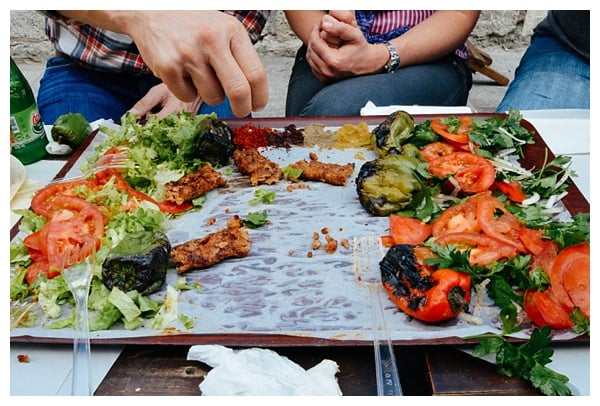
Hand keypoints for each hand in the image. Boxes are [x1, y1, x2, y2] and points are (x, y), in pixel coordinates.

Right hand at [124, 11, 267, 117]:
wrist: (151, 10)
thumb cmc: (193, 23)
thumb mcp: (223, 28)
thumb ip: (239, 55)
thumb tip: (254, 92)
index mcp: (231, 30)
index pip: (256, 73)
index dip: (260, 96)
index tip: (258, 105)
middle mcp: (212, 40)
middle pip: (238, 90)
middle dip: (242, 108)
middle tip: (240, 111)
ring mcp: (189, 54)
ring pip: (213, 97)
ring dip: (210, 94)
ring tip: (201, 75)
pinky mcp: (168, 66)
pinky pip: (187, 96)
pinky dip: (187, 92)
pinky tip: (182, 73)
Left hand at [306, 12, 387, 81]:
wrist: (368, 65)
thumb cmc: (361, 49)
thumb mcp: (355, 35)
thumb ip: (340, 28)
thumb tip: (324, 24)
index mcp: (334, 61)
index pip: (315, 42)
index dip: (315, 31)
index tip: (318, 25)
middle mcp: (328, 72)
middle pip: (311, 50)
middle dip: (313, 38)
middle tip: (318, 30)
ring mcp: (326, 78)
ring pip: (310, 58)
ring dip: (313, 47)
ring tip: (320, 39)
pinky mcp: (324, 81)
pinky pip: (313, 66)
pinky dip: (315, 57)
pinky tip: (322, 50)